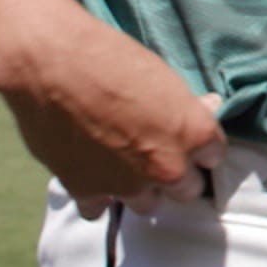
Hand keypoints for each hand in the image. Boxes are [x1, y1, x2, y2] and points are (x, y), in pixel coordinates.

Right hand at [0, 16, 227, 219]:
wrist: (51, 64)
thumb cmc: (111, 57)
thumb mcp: (162, 75)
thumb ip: (186, 105)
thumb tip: (208, 106)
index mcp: (194, 134)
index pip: (214, 155)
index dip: (200, 147)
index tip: (187, 139)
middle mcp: (168, 168)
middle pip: (187, 190)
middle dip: (175, 174)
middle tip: (156, 154)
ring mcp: (128, 185)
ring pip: (147, 205)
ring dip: (139, 189)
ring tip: (124, 166)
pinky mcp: (88, 192)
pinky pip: (99, 210)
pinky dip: (97, 197)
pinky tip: (92, 177)